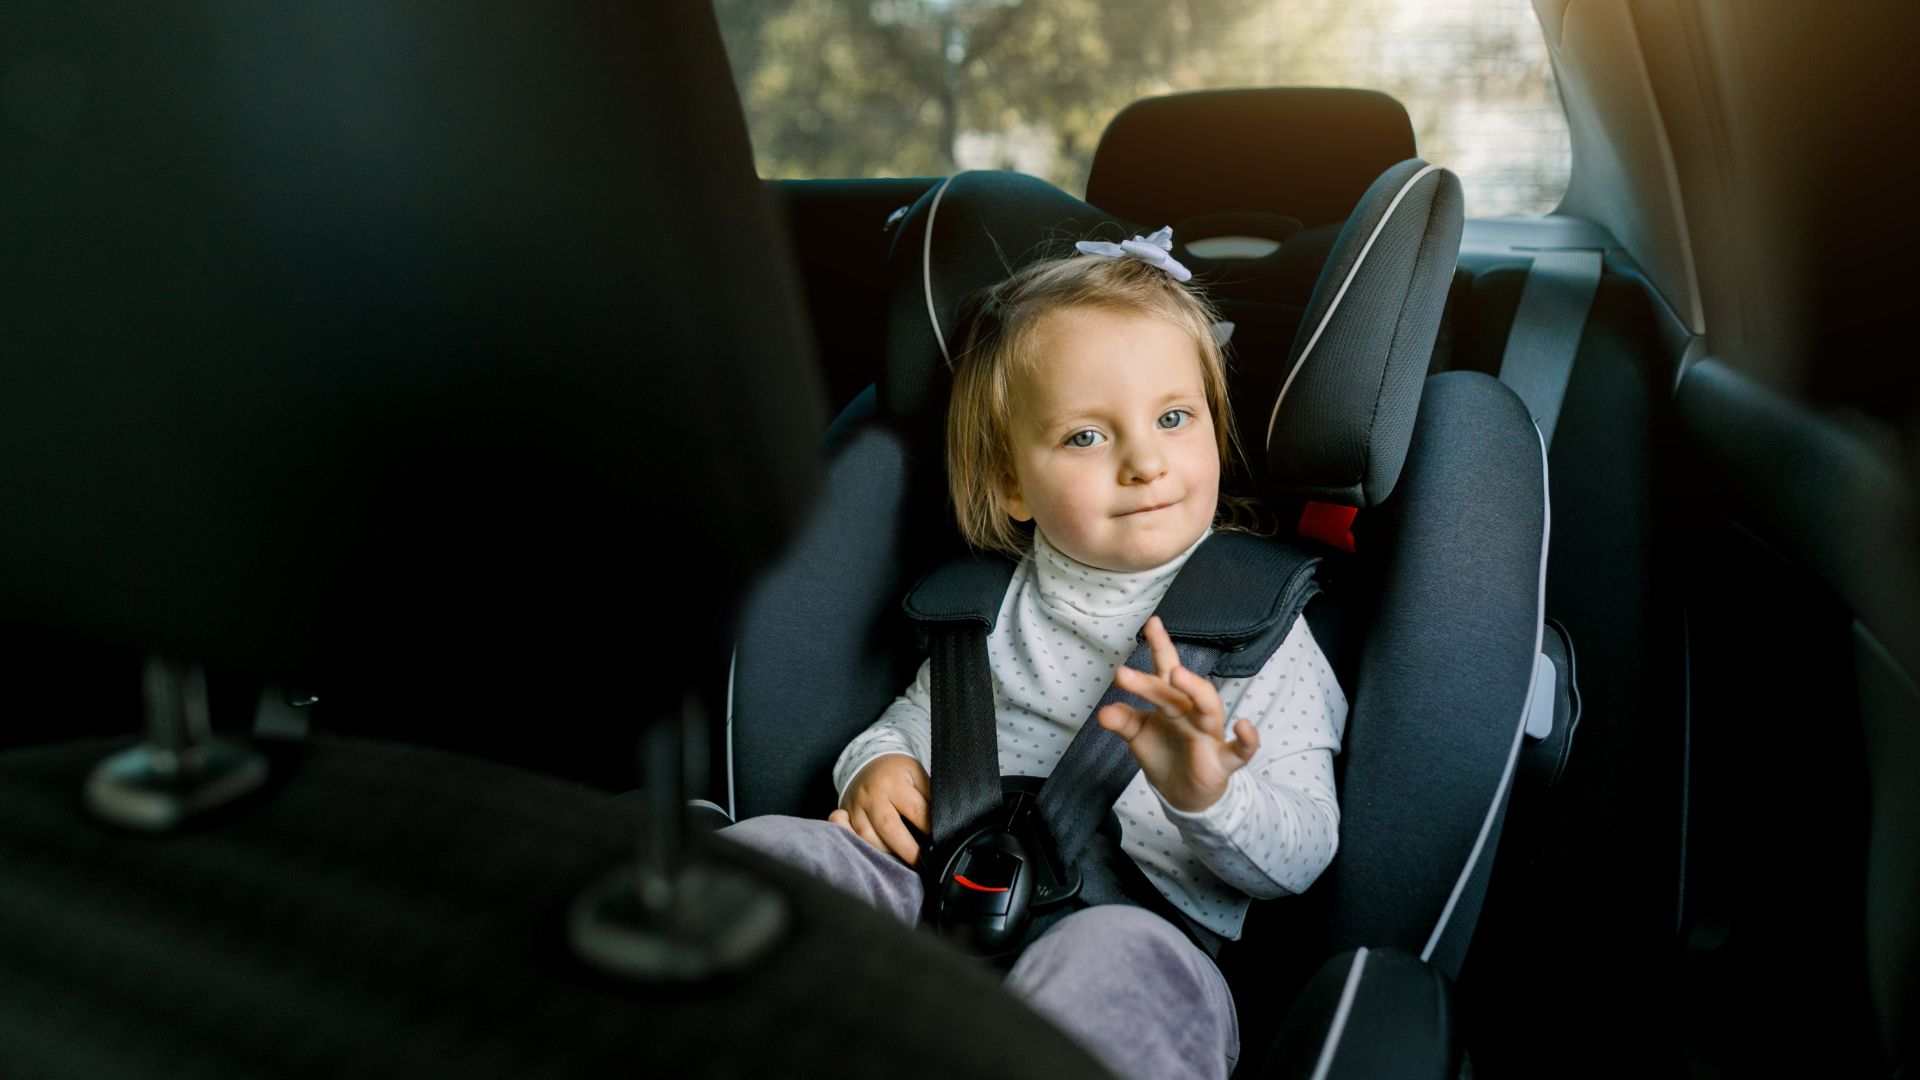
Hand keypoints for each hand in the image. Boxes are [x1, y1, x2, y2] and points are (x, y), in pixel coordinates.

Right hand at [829, 753, 930, 865]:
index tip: (939, 843)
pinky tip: (875, 857)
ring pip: (867, 838)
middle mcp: (872, 796)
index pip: (916, 811)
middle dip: (907, 850)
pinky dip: (862, 849)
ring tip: (902, 862)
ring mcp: (855, 807)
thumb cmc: (897, 772)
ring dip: (886, 852)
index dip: (929, 829)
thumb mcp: (916, 774)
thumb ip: (928, 796)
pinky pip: (849, 837)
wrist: (866, 761)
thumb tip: (942, 821)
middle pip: (889, 828)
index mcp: (894, 783)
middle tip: (921, 864)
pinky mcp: (844, 815)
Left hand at [1097, 615, 1260, 812]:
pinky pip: (1240, 751)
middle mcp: (1192, 712)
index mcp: (1172, 701)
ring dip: (1195, 690)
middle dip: (1155, 680)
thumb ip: (1124, 721)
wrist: (1182, 795)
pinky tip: (1244, 726)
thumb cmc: (1164, 754)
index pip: (1165, 669)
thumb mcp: (1138, 736)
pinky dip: (1247, 740)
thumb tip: (1103, 713)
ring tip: (1177, 675)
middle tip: (1124, 674)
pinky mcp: (1222, 761)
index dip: (1160, 646)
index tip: (1152, 623)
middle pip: (1177, 691)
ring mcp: (1209, 735)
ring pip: (1209, 708)